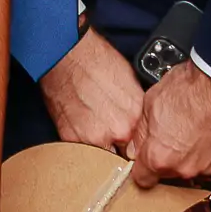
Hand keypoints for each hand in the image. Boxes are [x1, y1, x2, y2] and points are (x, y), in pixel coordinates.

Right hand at [37, 29, 145, 152]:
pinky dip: (83, 141)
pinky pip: (83, 150)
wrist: (67, 54)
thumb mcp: (131, 82)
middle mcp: (118, 131)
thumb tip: (139, 123)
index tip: (130, 139)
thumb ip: (136, 109)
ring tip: (95, 125)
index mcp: (136, 117)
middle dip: (119, 145)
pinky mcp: (72, 139)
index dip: (135, 141)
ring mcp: (94, 138)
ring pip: (104, 156)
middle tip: (111, 129)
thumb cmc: (96, 60)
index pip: (143, 145)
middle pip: (124, 153)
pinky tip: (82, 123)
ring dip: (101, 146)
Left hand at [126, 63, 210, 187]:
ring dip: (193, 153)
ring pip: (195, 167)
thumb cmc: (190, 87)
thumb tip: (136, 145)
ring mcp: (210, 167)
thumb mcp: (150, 102)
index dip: (142, 166)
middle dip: (169, 156)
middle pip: (170, 172)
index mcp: (160, 156)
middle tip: (173, 132)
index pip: (143, 178)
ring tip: (195, 127)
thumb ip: (140, 132)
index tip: (145, 157)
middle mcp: (185, 168)